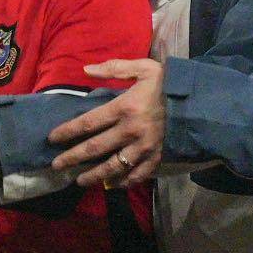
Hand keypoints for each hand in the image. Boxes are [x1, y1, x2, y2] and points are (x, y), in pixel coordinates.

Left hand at [48, 61, 165, 189]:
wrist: (200, 102)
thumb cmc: (168, 83)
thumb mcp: (142, 68)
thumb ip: (113, 68)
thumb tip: (85, 70)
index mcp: (124, 108)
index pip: (88, 123)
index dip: (68, 131)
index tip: (52, 138)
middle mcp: (130, 131)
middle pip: (95, 148)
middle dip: (72, 158)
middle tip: (56, 165)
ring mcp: (144, 148)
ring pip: (113, 167)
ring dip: (93, 175)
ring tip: (78, 181)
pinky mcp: (157, 158)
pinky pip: (137, 175)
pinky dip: (123, 182)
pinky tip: (112, 184)